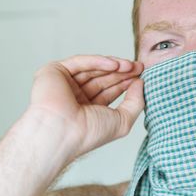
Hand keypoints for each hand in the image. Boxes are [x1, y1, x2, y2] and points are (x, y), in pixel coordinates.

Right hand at [29, 55, 143, 159]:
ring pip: (93, 68)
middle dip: (122, 72)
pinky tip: (115, 64)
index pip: (109, 90)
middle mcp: (75, 96)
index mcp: (87, 109)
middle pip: (103, 77)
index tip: (141, 75)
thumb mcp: (122, 121)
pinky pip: (80, 62)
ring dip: (114, 65)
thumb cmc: (89, 133)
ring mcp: (64, 83)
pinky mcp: (54, 71)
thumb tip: (140, 83)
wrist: (61, 132)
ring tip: (131, 66)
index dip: (126, 82)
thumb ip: (135, 102)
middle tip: (139, 67)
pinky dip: (98, 61)